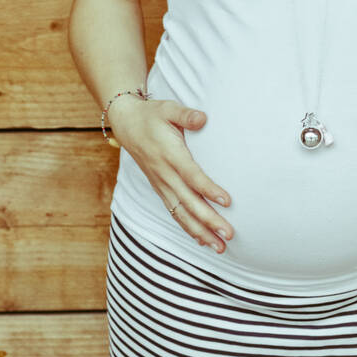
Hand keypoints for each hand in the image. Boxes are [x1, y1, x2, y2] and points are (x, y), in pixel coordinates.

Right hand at [108, 97, 233, 252]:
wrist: (128, 124)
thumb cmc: (153, 116)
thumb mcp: (169, 109)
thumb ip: (186, 115)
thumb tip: (202, 118)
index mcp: (170, 155)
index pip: (192, 176)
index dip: (208, 189)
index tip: (227, 201)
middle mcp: (165, 174)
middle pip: (189, 202)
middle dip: (209, 221)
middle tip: (228, 235)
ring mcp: (161, 184)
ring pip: (181, 213)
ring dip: (200, 232)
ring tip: (219, 247)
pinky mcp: (160, 189)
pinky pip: (174, 212)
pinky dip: (187, 228)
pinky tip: (202, 240)